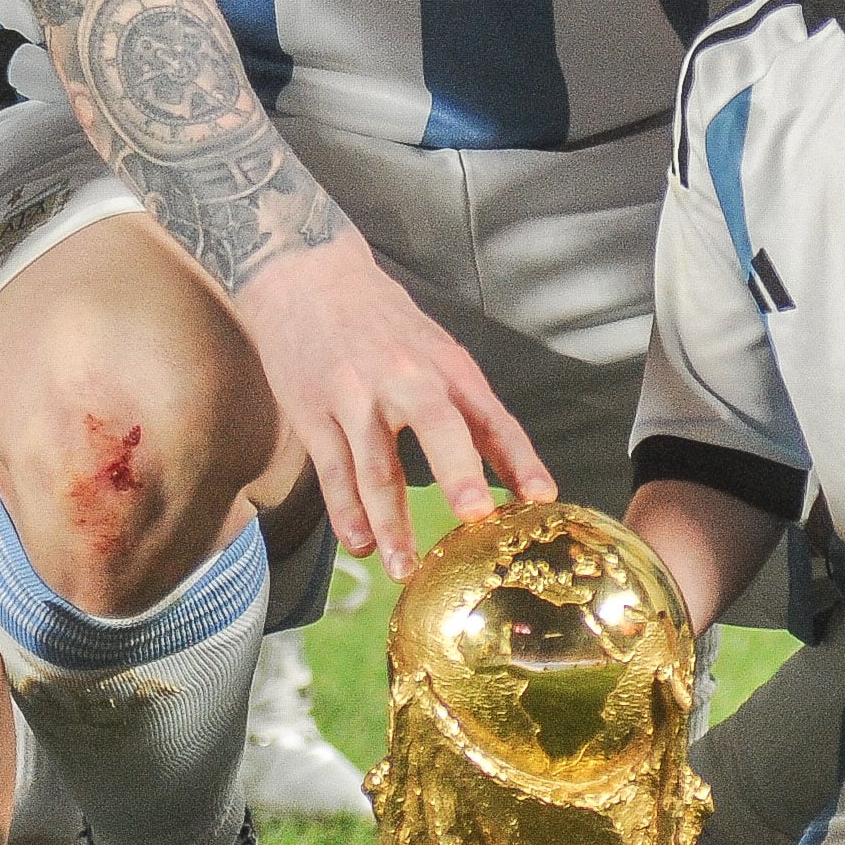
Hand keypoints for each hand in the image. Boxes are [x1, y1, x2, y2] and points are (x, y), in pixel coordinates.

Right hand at [236, 235, 555, 578]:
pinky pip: (332, 471)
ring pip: (375, 465)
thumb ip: (464, 403)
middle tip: (473, 517)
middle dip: (457, 471)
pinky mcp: (313, 413)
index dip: (518, 458)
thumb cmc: (380, 320)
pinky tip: (359, 543)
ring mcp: (354, 397)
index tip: (542, 497)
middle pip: (436, 426)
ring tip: (403, 568)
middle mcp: (404, 378)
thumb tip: (506, 469)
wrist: (303, 276)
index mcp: (445, 365)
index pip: (491, 416)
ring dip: (390, 523)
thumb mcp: (434, 347)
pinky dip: (346, 512)